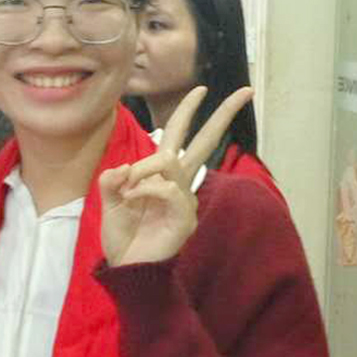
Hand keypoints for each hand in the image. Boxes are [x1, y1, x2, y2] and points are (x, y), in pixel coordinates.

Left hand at [99, 85, 254, 265]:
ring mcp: (186, 198)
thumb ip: (112, 180)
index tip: (201, 89)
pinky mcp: (185, 216)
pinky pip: (166, 187)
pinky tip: (135, 199)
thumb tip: (123, 168)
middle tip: (246, 91)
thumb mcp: (110, 200)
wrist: (127, 267)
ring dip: (143, 169)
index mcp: (163, 174)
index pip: (178, 135)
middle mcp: (179, 183)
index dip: (188, 111)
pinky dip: (145, 189)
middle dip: (225, 114)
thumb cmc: (123, 235)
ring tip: (128, 189)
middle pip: (206, 141)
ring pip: (170, 160)